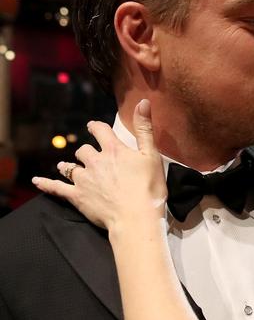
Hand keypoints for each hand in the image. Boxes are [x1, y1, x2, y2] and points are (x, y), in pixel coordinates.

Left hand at [32, 100, 166, 233]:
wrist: (136, 217)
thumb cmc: (148, 188)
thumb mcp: (152, 155)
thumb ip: (145, 128)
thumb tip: (143, 102)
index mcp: (113, 150)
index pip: (100, 130)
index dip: (96, 127)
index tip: (93, 126)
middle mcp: (95, 161)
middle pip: (84, 151)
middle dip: (86, 152)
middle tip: (88, 156)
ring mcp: (83, 179)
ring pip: (70, 168)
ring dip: (69, 166)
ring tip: (66, 166)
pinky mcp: (77, 196)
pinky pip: (56, 188)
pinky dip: (46, 184)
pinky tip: (37, 181)